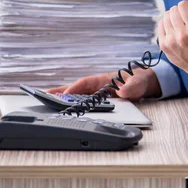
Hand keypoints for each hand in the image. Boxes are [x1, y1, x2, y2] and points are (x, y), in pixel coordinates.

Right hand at [46, 68, 161, 100]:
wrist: (145, 83)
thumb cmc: (140, 81)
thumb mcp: (139, 83)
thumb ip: (133, 86)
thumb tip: (125, 90)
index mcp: (104, 79)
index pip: (86, 83)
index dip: (75, 88)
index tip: (65, 95)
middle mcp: (97, 85)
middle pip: (75, 88)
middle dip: (59, 91)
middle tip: (42, 94)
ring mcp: (96, 92)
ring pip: (75, 94)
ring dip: (61, 97)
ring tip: (44, 100)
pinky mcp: (97, 99)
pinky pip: (81, 101)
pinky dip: (69, 103)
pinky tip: (59, 108)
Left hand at [158, 0, 187, 91]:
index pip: (183, 5)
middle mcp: (181, 36)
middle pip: (173, 10)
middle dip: (180, 10)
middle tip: (186, 16)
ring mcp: (170, 41)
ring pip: (165, 16)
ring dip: (173, 16)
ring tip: (180, 21)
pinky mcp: (164, 46)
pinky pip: (160, 26)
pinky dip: (166, 24)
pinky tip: (173, 27)